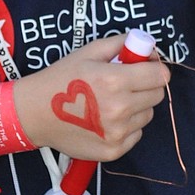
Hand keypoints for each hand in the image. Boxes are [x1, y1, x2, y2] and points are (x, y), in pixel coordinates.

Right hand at [14, 34, 169, 159]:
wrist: (34, 113)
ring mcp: (117, 133)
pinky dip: (127, 126)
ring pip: (147, 115)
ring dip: (137, 107)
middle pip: (157, 95)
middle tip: (126, 83)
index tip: (145, 67)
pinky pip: (136, 134)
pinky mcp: (113, 150)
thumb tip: (147, 46)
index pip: (160, 75)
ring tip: (112, 102)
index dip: (155, 68)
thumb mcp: (89, 52)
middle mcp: (120, 109)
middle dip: (147, 86)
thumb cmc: (60, 79)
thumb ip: (122, 44)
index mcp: (115, 80)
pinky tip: (106, 119)